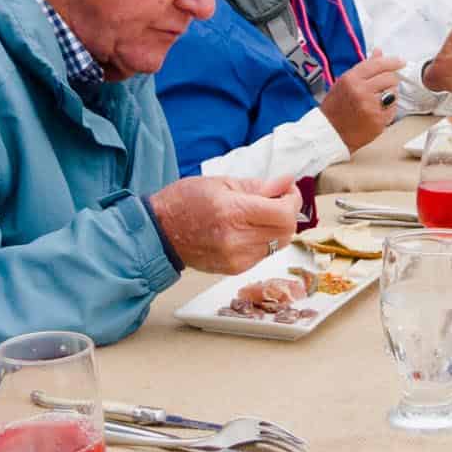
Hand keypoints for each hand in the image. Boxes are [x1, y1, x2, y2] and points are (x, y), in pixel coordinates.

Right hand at [148, 175, 299, 273]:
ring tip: (260, 214)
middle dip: (288, 213)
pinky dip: (263, 240)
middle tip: (277, 200)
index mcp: (234, 213)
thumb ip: (259, 186)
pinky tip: (248, 230)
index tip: (287, 190)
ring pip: (277, 244)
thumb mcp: (222, 182)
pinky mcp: (233, 269)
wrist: (159, 232)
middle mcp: (237, 239)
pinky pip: (263, 254)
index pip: (284, 214)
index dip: (292, 200)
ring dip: (277, 228)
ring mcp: (236, 258)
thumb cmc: (185, 201)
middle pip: (286, 231)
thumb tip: (286, 182)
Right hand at [321, 51, 404, 151]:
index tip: (400, 62)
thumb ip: (364, 67)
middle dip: (390, 80)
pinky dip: (389, 108)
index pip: (378, 64)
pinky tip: (377, 110)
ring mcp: (370, 107)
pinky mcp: (378, 121)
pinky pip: (393, 109)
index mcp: (351, 79)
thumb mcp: (345, 82)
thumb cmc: (335, 107)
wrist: (330, 132)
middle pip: (390, 78)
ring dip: (390, 94)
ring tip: (377, 99)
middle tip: (385, 85)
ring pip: (394, 93)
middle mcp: (361, 91)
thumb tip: (379, 52)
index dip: (392, 62)